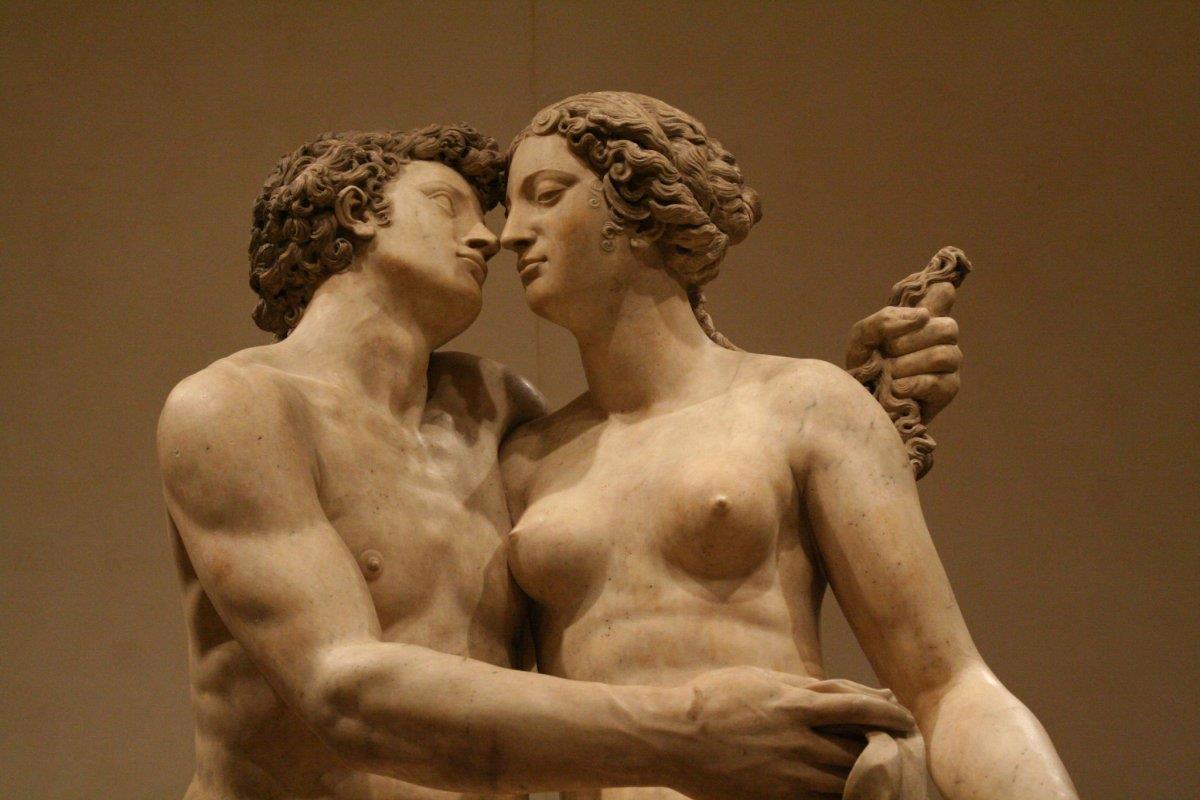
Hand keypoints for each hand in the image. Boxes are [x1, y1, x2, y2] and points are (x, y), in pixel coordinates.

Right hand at [669, 668, 914, 799]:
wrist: (672, 737)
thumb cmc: (714, 700)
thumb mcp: (761, 679)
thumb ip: (805, 687)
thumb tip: (849, 691)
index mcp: (794, 704)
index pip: (860, 708)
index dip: (890, 713)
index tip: (906, 718)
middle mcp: (797, 740)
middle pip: (862, 748)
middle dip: (889, 749)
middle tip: (905, 749)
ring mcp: (788, 774)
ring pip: (847, 781)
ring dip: (872, 777)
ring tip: (885, 774)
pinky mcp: (776, 798)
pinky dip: (841, 797)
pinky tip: (849, 794)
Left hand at [846, 283, 961, 422]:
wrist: (860, 403)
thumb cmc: (864, 367)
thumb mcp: (862, 338)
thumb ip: (885, 320)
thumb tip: (923, 316)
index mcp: (921, 320)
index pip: (942, 295)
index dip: (939, 294)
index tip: (922, 309)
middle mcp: (941, 339)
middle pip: (947, 328)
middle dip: (908, 342)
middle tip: (886, 355)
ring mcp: (949, 364)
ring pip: (944, 355)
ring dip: (908, 365)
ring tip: (889, 375)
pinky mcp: (948, 390)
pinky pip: (939, 382)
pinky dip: (912, 385)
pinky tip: (896, 389)